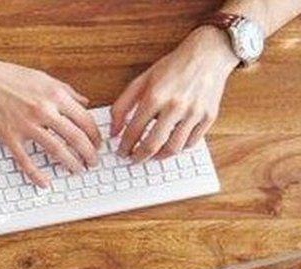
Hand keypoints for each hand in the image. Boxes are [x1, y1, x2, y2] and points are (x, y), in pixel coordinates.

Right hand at [0, 50, 99, 186]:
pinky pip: (25, 160)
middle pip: (75, 137)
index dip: (95, 135)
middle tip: (92, 162)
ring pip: (56, 150)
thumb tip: (84, 103)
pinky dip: (36, 174)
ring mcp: (26, 124)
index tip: (97, 144)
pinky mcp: (9, 135)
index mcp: (54, 95)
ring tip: (76, 170)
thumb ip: (66, 91)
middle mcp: (44, 109)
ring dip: (70, 163)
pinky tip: (44, 182)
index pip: (84, 119)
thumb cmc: (8, 76)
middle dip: (88, 154)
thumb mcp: (43, 78)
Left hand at [111, 26, 238, 161]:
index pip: (133, 131)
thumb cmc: (173, 67)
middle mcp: (175, 106)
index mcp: (155, 96)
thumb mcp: (141, 81)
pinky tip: (170, 144)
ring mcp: (194, 113)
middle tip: (133, 159)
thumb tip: (113, 131)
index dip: (124, 146)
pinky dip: (179, 148)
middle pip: (153, 144)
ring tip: (151, 155)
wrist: (208, 54)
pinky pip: (191, 142)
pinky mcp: (209, 116)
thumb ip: (122, 105)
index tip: (121, 152)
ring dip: (159, 157)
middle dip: (139, 157)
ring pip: (174, 148)